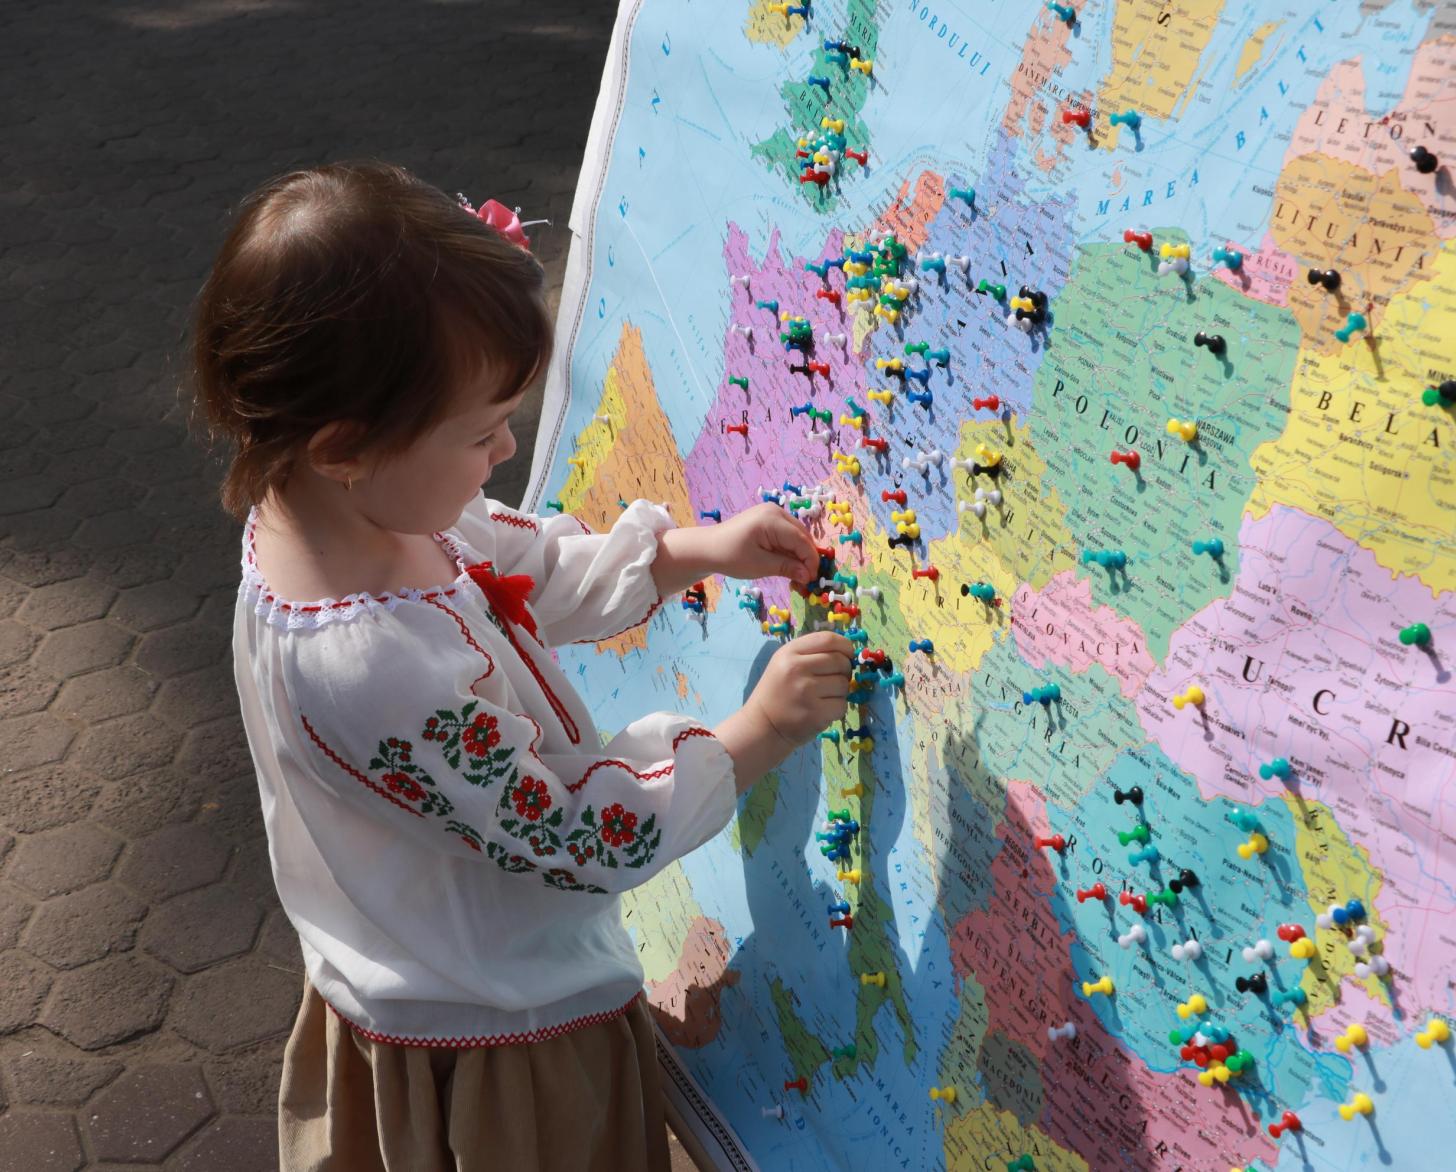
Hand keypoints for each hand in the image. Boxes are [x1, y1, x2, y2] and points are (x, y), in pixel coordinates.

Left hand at [708, 503, 820, 583]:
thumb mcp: (760, 565)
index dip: (810, 561)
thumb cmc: (730, 556)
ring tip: (797, 575)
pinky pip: (787, 534)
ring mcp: (772, 513)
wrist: (707, 548)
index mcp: (772, 519)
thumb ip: (786, 568)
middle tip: (805, 581)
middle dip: (807, 558)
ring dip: (800, 555)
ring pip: (797, 535)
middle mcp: (776, 511)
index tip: (811, 580)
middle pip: (802, 535)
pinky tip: (788, 565)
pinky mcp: (768, 519)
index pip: (802, 540)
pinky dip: (790, 549)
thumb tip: (808, 576)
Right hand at [715, 632, 853, 789]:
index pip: (828, 639)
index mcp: (790, 652)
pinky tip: (821, 710)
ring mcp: (806, 692)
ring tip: (823, 697)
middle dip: (844, 670)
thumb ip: (811, 653)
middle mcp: (797, 668)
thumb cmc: (777, 691)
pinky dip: (836, 709)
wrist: (762, 725)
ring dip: (840, 691)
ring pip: (844, 684)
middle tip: (833, 679)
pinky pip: (841, 705)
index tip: (847, 655)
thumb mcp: (785, 662)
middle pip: (840, 661)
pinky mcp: (815, 713)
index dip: (845, 646)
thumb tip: (847, 653)